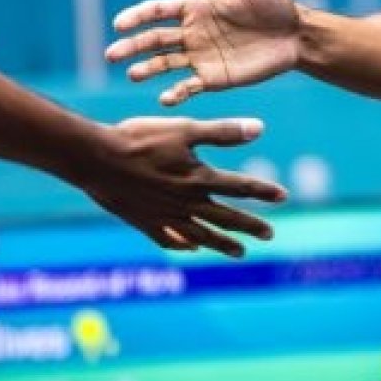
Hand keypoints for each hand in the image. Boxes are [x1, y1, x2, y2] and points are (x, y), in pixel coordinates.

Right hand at [78, 115, 287, 256]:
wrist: (96, 158)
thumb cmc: (139, 138)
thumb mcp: (184, 129)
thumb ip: (222, 132)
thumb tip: (260, 129)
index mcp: (198, 179)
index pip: (240, 186)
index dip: (264, 191)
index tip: (283, 196)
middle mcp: (186, 203)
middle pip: (226, 218)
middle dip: (249, 226)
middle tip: (270, 235)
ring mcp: (166, 217)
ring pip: (202, 236)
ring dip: (223, 244)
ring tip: (240, 252)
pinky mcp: (145, 223)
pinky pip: (171, 240)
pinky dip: (185, 246)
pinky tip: (193, 248)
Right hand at [107, 0, 302, 106]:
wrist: (295, 34)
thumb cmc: (272, 0)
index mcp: (193, 6)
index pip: (156, 10)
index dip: (136, 16)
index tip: (120, 24)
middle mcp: (191, 31)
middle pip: (153, 38)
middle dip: (131, 46)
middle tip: (112, 55)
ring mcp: (199, 56)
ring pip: (164, 63)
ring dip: (147, 69)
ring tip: (133, 74)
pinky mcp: (212, 78)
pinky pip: (188, 86)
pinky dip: (175, 93)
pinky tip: (166, 99)